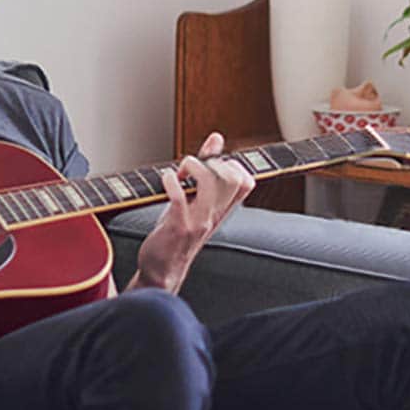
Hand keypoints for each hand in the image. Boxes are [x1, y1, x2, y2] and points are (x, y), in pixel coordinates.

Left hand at [130, 132, 254, 293]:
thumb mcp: (195, 202)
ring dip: (193, 167)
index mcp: (222, 211)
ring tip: (181, 174)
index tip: (211, 166)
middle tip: (194, 169)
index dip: (232, 164)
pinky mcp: (177, 226)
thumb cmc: (176, 233)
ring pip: (211, 183)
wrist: (161, 271)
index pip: (247, 182)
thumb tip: (217, 138)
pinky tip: (165, 180)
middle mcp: (214, 215)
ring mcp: (198, 221)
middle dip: (212, 162)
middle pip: (233, 178)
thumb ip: (206, 170)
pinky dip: (170, 180)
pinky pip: (179, 196)